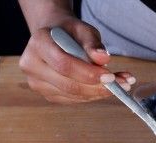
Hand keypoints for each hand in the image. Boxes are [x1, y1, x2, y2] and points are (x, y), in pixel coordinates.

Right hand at [19, 16, 134, 103]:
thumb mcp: (83, 30)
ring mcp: (37, 83)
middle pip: (68, 84)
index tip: (111, 76)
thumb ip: (92, 43)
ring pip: (72, 95)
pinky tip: (105, 88)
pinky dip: (92, 96)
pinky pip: (73, 100)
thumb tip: (103, 58)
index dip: (88, 73)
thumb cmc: (70, 33)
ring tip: (120, 85)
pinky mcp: (47, 94)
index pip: (64, 64)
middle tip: (123, 84)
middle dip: (98, 87)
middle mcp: (32, 65)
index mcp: (38, 43)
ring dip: (99, 93)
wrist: (54, 38)